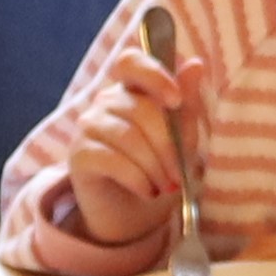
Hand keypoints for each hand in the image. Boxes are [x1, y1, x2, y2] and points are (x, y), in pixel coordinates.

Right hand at [42, 34, 213, 259]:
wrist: (135, 214)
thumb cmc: (160, 169)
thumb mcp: (182, 138)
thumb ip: (187, 102)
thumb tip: (196, 64)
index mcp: (133, 90)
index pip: (131, 61)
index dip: (153, 74)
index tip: (176, 100)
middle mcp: (106, 102)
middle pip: (141, 109)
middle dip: (168, 146)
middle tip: (179, 175)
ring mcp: (89, 126)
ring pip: (128, 137)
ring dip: (155, 167)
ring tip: (166, 187)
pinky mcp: (79, 154)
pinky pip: (111, 159)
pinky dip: (137, 178)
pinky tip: (148, 191)